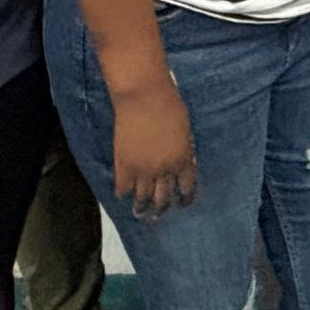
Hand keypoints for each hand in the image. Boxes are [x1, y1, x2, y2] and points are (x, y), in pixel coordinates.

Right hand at [111, 77, 196, 218]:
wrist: (144, 97)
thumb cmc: (170, 106)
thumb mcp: (185, 131)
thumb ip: (184, 151)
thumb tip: (182, 164)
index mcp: (184, 160)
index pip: (187, 188)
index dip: (185, 199)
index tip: (182, 203)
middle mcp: (164, 170)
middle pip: (164, 200)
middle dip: (162, 209)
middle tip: (159, 213)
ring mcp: (143, 170)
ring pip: (142, 200)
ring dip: (142, 208)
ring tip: (141, 212)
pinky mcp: (123, 165)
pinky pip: (122, 189)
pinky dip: (123, 193)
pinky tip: (124, 193)